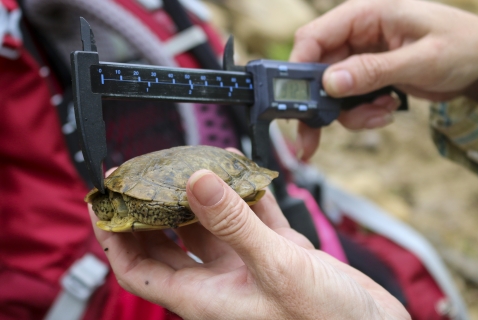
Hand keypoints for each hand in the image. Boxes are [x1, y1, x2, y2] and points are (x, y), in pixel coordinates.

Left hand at [90, 167, 409, 318]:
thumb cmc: (328, 318)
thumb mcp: (276, 266)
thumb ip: (234, 223)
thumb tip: (193, 180)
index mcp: (206, 296)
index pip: (138, 269)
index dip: (113, 238)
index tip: (101, 201)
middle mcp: (221, 281)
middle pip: (167, 243)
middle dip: (150, 210)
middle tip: (140, 173)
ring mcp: (249, 264)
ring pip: (209, 225)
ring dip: (199, 195)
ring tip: (190, 161)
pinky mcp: (277, 252)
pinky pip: (250, 217)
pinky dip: (243, 193)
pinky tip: (239, 166)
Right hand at [290, 0, 477, 159]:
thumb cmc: (463, 47)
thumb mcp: (420, 59)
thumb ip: (373, 70)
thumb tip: (330, 84)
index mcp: (367, 14)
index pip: (314, 37)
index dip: (299, 69)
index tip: (298, 103)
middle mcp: (357, 34)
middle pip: (315, 70)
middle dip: (317, 107)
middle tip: (309, 140)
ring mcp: (360, 57)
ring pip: (330, 92)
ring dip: (348, 114)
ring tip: (380, 114)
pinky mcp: (366, 76)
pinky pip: (348, 100)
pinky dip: (361, 114)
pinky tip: (386, 110)